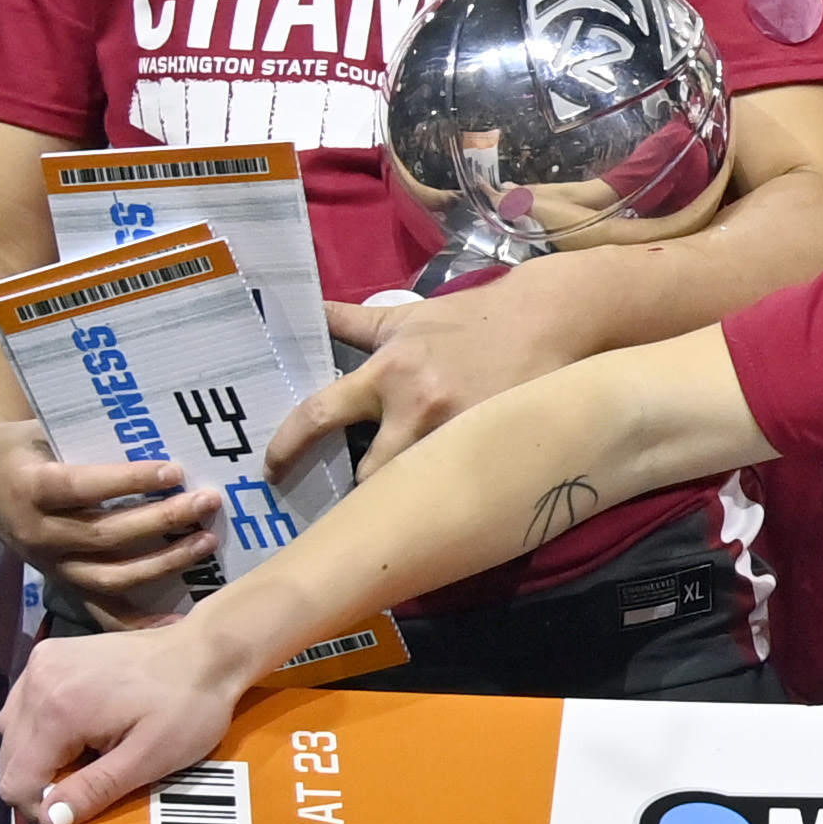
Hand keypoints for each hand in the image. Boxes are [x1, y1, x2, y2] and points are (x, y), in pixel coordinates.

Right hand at [0, 418, 219, 619]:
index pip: (84, 488)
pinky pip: (103, 610)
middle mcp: (39, 533)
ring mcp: (52, 565)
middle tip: (206, 501)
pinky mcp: (64, 585)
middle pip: (106, 534)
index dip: (129, 481)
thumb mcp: (46, 433)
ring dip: (164, 562)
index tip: (175, 471)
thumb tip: (157, 432)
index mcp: (31, 489)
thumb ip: (90, 440)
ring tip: (206, 541)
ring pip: (112, 575)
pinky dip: (139, 623)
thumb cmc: (26, 450)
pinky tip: (178, 623)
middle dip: (162, 519)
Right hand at [0, 624, 258, 823]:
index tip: (77, 806)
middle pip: (9, 756)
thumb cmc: (188, 707)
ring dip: (40, 753)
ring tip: (87, 752)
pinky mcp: (48, 653)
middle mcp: (35, 682)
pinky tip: (79, 727)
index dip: (42, 806)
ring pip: (11, 731)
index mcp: (56, 711)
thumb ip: (94, 790)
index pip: (15, 780)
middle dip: (43, 778)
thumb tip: (50, 821)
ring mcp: (39, 663)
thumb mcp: (149, 758)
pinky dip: (42, 725)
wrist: (207, 652)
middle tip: (90, 777)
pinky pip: (23, 704)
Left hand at [263, 270, 606, 477]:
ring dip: (404, 500)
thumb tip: (306, 310)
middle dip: (358, 493)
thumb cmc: (474, 318)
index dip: (287, 448)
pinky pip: (460, 487)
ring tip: (396, 513)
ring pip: (415, 491)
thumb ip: (354, 321)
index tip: (272, 471)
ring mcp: (459, 436)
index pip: (320, 415)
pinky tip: (445, 506)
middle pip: (368, 478)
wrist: (550, 318)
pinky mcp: (495, 452)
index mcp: (388, 375)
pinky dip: (448, 496)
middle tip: (347, 505)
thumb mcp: (408, 316)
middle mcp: (417, 411)